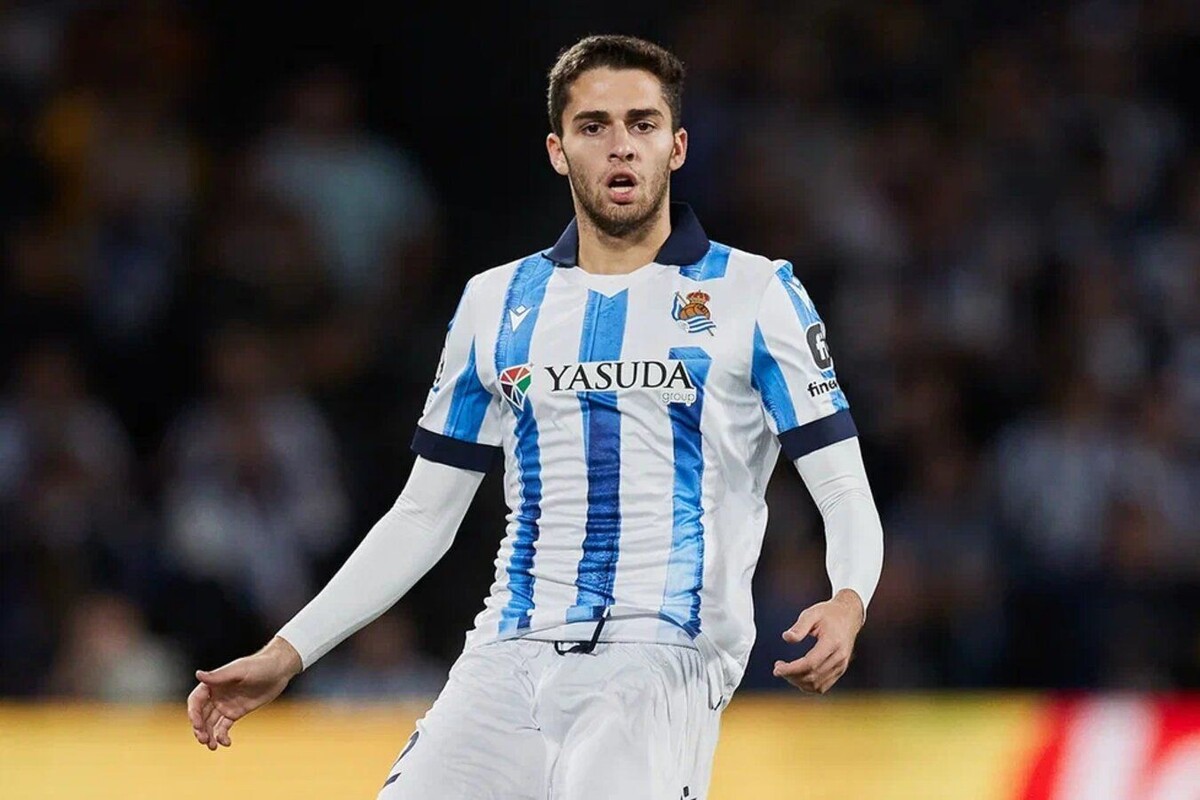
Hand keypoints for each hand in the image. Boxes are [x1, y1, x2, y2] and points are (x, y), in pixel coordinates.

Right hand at [187, 636, 302, 749]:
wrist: (278, 670)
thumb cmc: (259, 665)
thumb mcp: (240, 670)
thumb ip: (219, 676)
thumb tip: (198, 674)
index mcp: (213, 684)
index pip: (196, 701)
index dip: (194, 714)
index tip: (198, 725)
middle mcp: (217, 695)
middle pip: (201, 715)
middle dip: (200, 728)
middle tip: (204, 740)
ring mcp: (226, 705)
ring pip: (211, 723)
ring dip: (208, 735)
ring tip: (213, 746)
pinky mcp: (236, 712)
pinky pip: (224, 727)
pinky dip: (222, 736)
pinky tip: (226, 743)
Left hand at [773, 590, 863, 694]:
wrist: (849, 616)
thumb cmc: (827, 613)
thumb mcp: (812, 613)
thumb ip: (799, 626)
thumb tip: (786, 638)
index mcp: (832, 642)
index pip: (810, 663)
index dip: (792, 669)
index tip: (777, 668)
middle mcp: (839, 657)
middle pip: (812, 676)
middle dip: (791, 676)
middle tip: (777, 667)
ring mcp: (841, 666)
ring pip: (817, 685)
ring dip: (798, 682)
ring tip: (786, 671)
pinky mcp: (840, 670)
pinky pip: (822, 686)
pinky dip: (808, 685)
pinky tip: (797, 676)